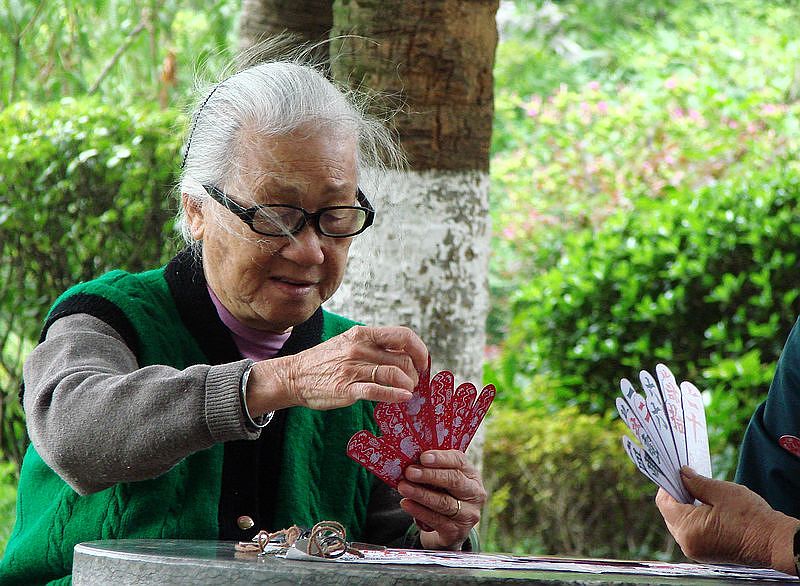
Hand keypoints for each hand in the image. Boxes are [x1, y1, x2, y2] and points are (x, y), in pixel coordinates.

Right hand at [248, 325, 428, 411]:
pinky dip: (395, 395)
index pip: (403, 335)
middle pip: (403, 358)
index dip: (419, 350)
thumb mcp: (349, 342)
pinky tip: (403, 398)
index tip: (423, 363)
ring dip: (408, 385)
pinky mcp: (346, 388)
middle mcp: (359, 348)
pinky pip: (378, 390)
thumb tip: (405, 353)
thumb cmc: (326, 361)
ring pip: (394, 374)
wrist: (294, 375)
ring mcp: (352, 368)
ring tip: (408, 392)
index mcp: (363, 334)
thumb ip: (374, 345)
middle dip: (415, 374)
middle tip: (414, 383)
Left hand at [397, 449, 486, 549]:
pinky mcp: (457, 531)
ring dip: (421, 494)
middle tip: (409, 472)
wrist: (449, 529)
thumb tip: (410, 459)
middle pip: (454, 481)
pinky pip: (437, 520)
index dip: (441, 458)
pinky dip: (419, 511)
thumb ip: (433, 469)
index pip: (459, 461)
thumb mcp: (443, 480)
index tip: (423, 457)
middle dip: (430, 475)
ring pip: (444, 502)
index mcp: (472, 474)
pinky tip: (406, 504)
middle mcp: (475, 493)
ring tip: (403, 487)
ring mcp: (468, 514)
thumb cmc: (443, 495)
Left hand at [656, 466, 798, 573]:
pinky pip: (690, 532)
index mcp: (687, 529)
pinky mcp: (705, 553)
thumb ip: (695, 482)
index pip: (664, 503)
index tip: (674, 474)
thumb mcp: (720, 491)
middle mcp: (688, 543)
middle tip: (687, 480)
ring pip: (679, 524)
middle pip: (669, 514)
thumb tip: (681, 474)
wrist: (774, 542)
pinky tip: (704, 507)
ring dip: (685, 508)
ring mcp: (696, 551)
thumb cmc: (750, 517)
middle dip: (676, 496)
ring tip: (697, 492)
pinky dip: (693, 519)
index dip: (667, 486)